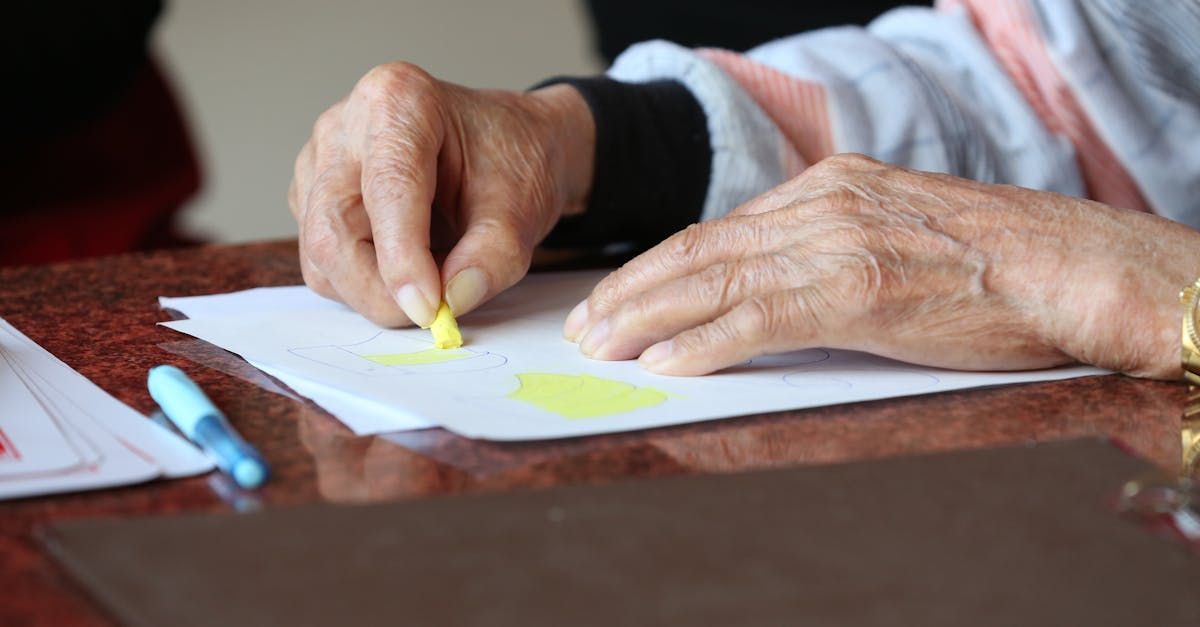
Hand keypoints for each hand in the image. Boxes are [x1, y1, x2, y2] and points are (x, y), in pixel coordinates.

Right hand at [289, 63, 592, 326]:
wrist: (508, 146)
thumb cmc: (512, 161)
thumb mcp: (522, 209)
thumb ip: (492, 258)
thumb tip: (451, 302)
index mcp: (398, 101)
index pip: (387, 190)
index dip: (403, 259)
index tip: (429, 310)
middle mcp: (344, 125)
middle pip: (332, 228)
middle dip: (378, 289)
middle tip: (432, 315)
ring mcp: (319, 160)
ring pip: (320, 253)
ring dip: (372, 290)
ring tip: (431, 277)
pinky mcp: (311, 195)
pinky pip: (322, 260)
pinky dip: (362, 282)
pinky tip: (407, 264)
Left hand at [564, 154, 1199, 378]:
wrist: (1072, 265)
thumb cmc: (997, 260)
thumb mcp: (898, 232)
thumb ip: (834, 245)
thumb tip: (778, 282)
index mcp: (830, 186)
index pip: (720, 230)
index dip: (659, 266)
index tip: (620, 294)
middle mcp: (823, 206)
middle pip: (700, 250)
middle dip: (633, 290)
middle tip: (585, 324)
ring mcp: (836, 245)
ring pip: (713, 282)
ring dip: (646, 317)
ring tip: (601, 345)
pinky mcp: (856, 293)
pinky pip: (756, 319)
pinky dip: (701, 343)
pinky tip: (663, 363)